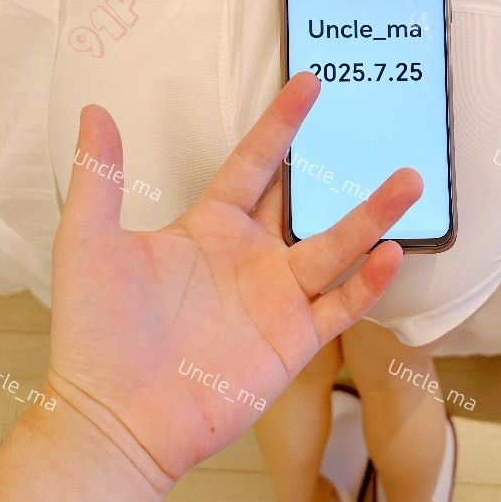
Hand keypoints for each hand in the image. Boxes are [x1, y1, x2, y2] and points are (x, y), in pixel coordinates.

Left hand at [48, 73, 422, 482]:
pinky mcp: (292, 341)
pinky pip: (341, 305)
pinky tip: (391, 254)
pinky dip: (369, 283)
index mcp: (208, 228)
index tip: (308, 84)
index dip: (281, 124)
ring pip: (337, 246)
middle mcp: (249, 258)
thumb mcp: (91, 240)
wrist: (116, 417)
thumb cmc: (95, 331)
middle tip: (378, 128)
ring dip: (374, 216)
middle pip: (306, 202)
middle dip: (342, 169)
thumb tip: (95, 110)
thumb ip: (101, 174)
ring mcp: (275, 299)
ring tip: (409, 182)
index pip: (254, 163)